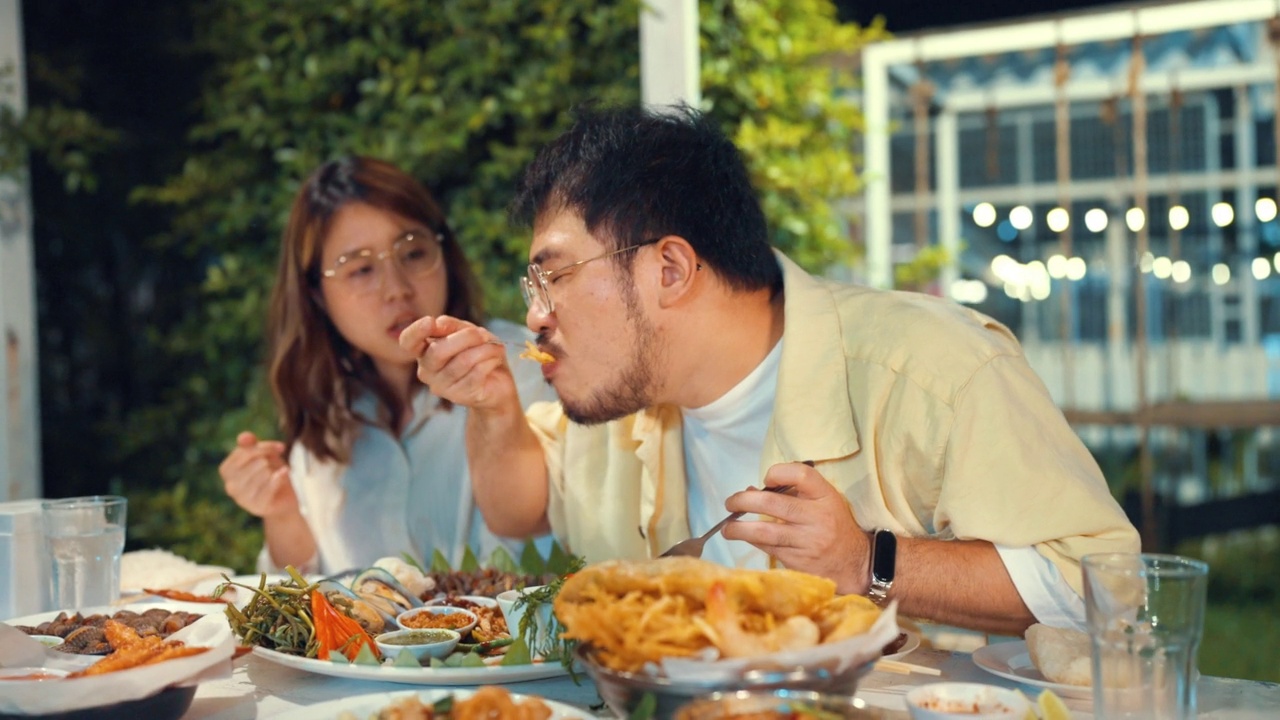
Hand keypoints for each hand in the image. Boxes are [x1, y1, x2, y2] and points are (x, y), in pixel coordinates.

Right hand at [219, 431, 295, 518]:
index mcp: (226, 470)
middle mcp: (230, 486)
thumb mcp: (263, 455)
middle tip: (277, 463)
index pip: (243, 451)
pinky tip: (283, 474)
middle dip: (271, 459)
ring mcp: (242, 499)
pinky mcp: (256, 507)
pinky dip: (279, 478)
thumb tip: (244, 437)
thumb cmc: (271, 473)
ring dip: (275, 471)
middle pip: (255, 461)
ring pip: (263, 473)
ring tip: (277, 474)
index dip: (264, 447)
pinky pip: (270, 487)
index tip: (280, 447)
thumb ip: (252, 445)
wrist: (284, 499)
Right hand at [399, 315, 518, 412]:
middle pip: (437, 352)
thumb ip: (452, 326)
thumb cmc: (478, 352)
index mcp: (424, 351)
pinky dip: (490, 360)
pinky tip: (495, 360)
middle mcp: (427, 370)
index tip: (429, 321)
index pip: (408, 342)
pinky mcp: (459, 396)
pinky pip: (476, 373)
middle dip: (465, 338)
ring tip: (495, 347)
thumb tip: (438, 323)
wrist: (498, 383)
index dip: (415, 331)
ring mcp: (441, 386)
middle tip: (483, 335)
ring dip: (484, 349)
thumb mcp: (467, 332)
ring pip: (462, 361)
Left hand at [720, 461, 869, 594]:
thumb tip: (750, 490)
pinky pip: (768, 548)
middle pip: (773, 503)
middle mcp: (817, 517)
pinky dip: (752, 542)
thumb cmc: (834, 526)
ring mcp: (807, 541)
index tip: (766, 479)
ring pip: (765, 532)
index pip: (801, 475)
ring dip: (739, 528)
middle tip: (731, 503)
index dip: (778, 473)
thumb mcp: (823, 502)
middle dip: (744, 501)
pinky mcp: (798, 561)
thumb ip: (792, 493)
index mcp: (825, 496)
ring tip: (727, 528)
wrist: (854, 564)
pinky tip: (744, 538)